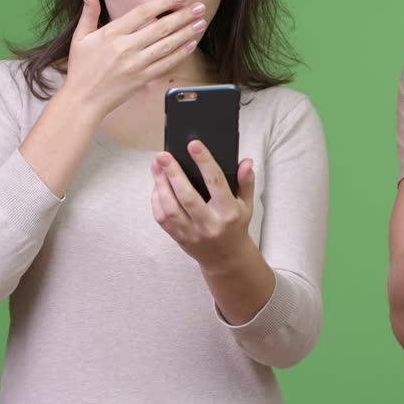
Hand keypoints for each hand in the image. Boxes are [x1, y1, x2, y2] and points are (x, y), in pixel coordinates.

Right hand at [62, 0, 207, 114]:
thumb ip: (88, 14)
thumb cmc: (81, 69)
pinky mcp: (142, 79)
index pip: (142, 13)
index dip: (163, 3)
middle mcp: (125, 48)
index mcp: (111, 34)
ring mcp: (136, 65)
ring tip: (201, 22)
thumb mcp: (80, 38)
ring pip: (167, 45)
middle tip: (199, 7)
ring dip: (186, 33)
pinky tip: (191, 44)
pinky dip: (180, 54)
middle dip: (183, 16)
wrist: (83, 100)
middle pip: (160, 28)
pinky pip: (166, 64)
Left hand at [151, 140, 255, 270]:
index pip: (216, 183)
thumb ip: (246, 182)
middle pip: (187, 196)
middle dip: (173, 173)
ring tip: (156, 166)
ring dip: (160, 185)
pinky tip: (156, 186)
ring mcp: (192, 233)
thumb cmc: (235, 226)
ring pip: (170, 208)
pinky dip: (156, 201)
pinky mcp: (179, 238)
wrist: (225, 258)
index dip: (204, 162)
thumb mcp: (247, 205)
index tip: (194, 145)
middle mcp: (209, 223)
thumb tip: (246, 162)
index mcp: (228, 212)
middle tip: (163, 155)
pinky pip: (163, 219)